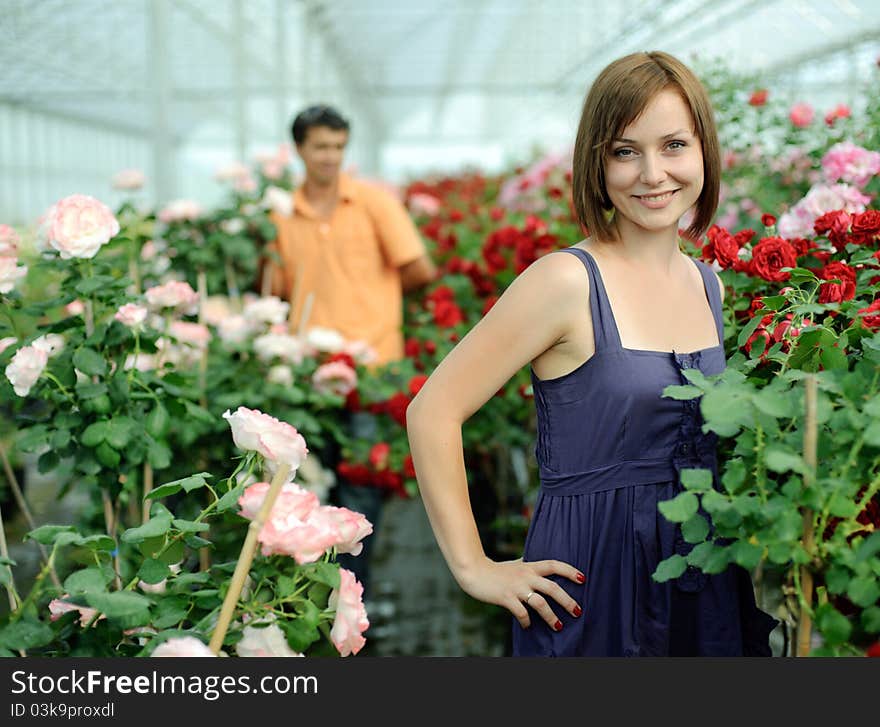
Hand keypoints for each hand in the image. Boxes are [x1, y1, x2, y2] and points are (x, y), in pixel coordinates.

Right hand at [457, 556, 584, 630]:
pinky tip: (528, 626)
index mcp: (529, 566)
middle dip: (567, 601)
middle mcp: (526, 576)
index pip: (554, 565)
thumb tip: (540, 566)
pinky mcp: (506, 598)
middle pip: (553, 587)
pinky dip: (527, 621)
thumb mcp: (515, 564)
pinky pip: (521, 613)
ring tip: (558, 626)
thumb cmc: (495, 570)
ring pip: (540, 603)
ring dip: (551, 616)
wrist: (474, 571)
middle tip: (578, 611)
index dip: (570, 571)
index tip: (583, 579)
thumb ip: (527, 565)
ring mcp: (516, 588)